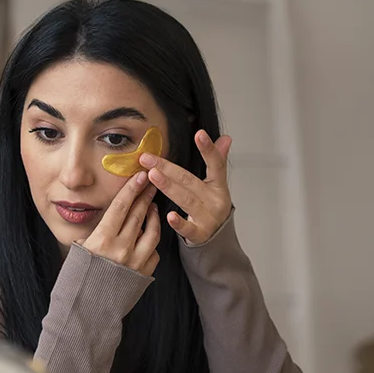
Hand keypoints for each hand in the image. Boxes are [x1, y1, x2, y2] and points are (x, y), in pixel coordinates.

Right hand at [80, 170, 161, 276]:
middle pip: (138, 215)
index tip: (139, 177)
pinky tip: (149, 236)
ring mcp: (136, 262)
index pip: (120, 207)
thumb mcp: (79, 252)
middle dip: (145, 196)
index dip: (131, 189)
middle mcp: (121, 248)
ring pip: (152, 231)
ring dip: (153, 217)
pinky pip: (154, 252)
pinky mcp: (144, 274)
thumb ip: (94, 235)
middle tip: (150, 183)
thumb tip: (107, 222)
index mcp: (102, 240)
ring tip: (152, 208)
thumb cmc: (76, 281)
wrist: (86, 311)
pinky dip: (152, 242)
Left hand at [139, 130, 233, 245]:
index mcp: (218, 186)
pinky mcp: (200, 234)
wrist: (216, 238)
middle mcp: (215, 200)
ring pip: (186, 200)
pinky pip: (188, 228)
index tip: (199, 134)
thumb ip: (217, 161)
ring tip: (152, 175)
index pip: (216, 165)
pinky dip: (179, 222)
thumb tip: (225, 138)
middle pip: (190, 181)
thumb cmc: (210, 206)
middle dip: (168, 168)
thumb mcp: (216, 184)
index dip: (208, 150)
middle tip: (148, 158)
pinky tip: (168, 215)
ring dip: (168, 187)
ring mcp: (208, 217)